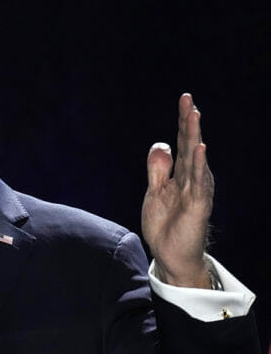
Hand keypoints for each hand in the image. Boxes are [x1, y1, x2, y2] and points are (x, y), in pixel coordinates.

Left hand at [141, 93, 213, 287]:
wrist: (171, 254)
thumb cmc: (166, 223)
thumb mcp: (155, 191)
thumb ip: (158, 168)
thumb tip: (163, 143)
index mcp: (181, 173)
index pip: (183, 142)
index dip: (182, 122)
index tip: (184, 99)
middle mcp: (192, 178)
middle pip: (190, 144)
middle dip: (188, 121)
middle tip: (187, 99)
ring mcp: (196, 190)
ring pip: (195, 158)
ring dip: (194, 136)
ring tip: (194, 115)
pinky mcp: (197, 205)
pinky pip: (198, 182)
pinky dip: (199, 164)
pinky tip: (200, 148)